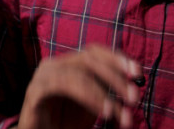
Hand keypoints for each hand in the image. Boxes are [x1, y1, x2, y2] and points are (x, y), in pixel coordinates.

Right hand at [18, 45, 142, 128]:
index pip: (94, 51)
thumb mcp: (94, 104)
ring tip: (117, 113)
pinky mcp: (35, 91)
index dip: (117, 59)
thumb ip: (109, 93)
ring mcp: (42, 76)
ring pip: (78, 73)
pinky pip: (62, 86)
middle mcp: (54, 64)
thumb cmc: (66, 121)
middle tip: (134, 99)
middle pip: (89, 59)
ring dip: (103, 93)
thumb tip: (134, 88)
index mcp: (68, 64)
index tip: (138, 74)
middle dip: (115, 78)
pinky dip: (87, 96)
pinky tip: (103, 111)